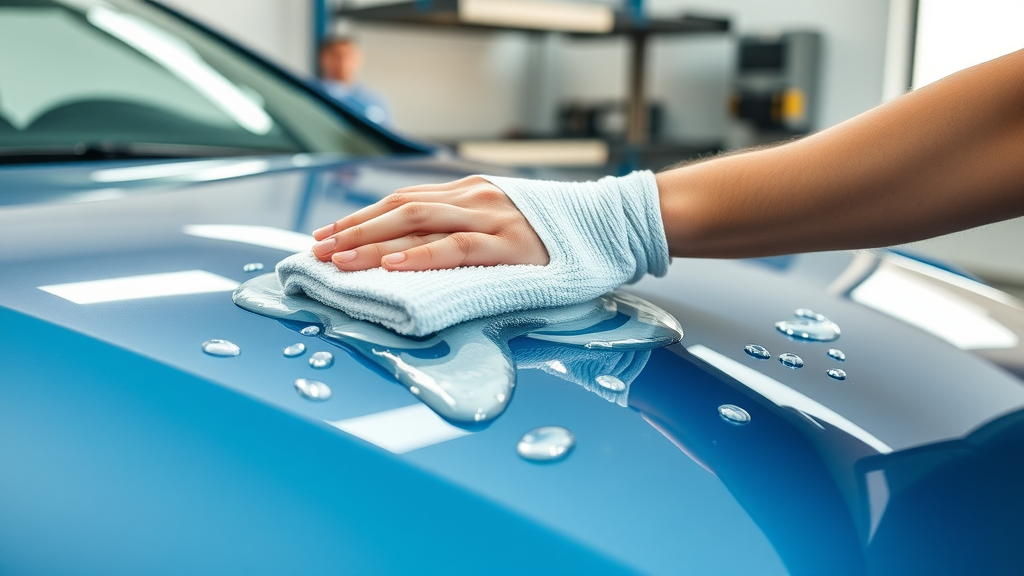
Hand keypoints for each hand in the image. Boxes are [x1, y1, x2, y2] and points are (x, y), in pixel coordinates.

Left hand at [311, 176, 549, 271]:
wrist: (607, 225)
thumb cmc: (553, 231)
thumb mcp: (502, 217)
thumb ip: (464, 225)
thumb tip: (415, 249)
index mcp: (468, 191)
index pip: (402, 200)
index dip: (361, 216)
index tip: (328, 233)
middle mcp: (473, 198)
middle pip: (400, 210)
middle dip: (354, 231)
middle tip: (318, 251)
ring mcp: (491, 219)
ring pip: (419, 226)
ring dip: (373, 244)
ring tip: (340, 260)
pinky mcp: (511, 245)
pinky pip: (457, 247)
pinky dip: (421, 256)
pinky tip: (392, 265)